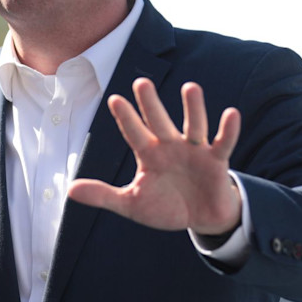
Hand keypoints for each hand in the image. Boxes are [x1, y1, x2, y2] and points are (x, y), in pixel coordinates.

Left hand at [67, 78, 241, 235]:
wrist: (201, 219)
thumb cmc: (165, 207)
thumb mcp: (131, 203)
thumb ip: (103, 195)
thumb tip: (70, 190)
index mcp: (149, 154)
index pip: (135, 133)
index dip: (126, 119)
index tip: (114, 99)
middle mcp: (171, 146)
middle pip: (160, 122)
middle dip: (151, 104)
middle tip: (141, 82)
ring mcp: (194, 151)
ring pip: (193, 126)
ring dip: (193, 108)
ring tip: (190, 87)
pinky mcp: (216, 161)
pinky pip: (223, 143)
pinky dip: (228, 130)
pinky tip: (231, 113)